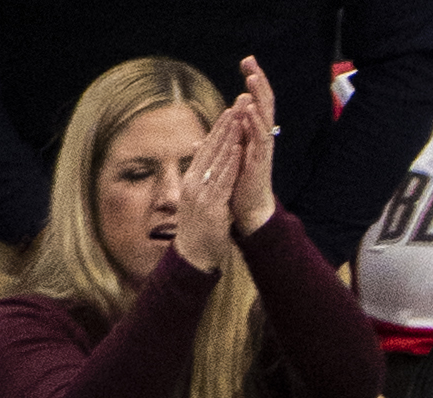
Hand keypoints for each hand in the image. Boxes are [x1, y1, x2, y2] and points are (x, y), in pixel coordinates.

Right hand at [171, 102, 248, 271]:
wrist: (192, 258)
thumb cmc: (199, 233)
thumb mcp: (200, 204)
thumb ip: (206, 186)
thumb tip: (208, 172)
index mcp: (192, 179)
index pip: (206, 148)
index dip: (219, 129)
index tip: (230, 112)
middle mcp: (194, 181)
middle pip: (211, 147)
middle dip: (226, 125)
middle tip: (237, 103)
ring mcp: (201, 192)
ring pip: (217, 159)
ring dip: (230, 138)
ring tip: (240, 118)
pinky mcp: (210, 205)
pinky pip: (223, 180)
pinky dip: (231, 164)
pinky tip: (239, 149)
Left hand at [230, 57, 277, 235]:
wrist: (248, 213)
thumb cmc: (238, 187)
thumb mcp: (226, 160)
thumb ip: (219, 146)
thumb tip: (204, 138)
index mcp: (252, 136)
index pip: (254, 103)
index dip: (252, 83)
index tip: (247, 62)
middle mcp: (260, 139)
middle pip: (262, 104)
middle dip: (257, 82)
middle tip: (251, 60)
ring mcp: (262, 151)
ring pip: (264, 118)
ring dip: (258, 97)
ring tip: (252, 78)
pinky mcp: (260, 163)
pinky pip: (260, 140)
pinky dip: (255, 124)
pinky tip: (251, 109)